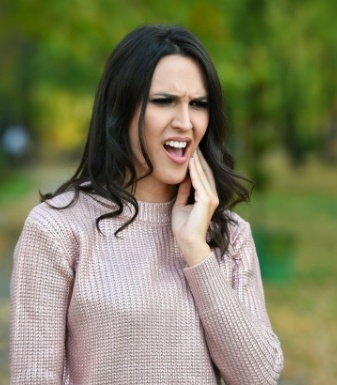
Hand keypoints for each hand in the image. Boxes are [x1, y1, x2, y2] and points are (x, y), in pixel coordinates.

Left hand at [172, 149, 218, 265]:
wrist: (188, 241)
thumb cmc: (184, 227)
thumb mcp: (181, 204)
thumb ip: (184, 192)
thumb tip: (183, 179)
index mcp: (207, 198)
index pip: (203, 177)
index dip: (198, 164)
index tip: (192, 152)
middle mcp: (212, 196)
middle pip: (206, 173)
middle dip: (199, 159)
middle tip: (193, 145)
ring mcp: (211, 198)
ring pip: (203, 175)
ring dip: (197, 162)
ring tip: (192, 149)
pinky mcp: (206, 200)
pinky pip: (199, 182)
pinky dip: (194, 171)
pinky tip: (190, 162)